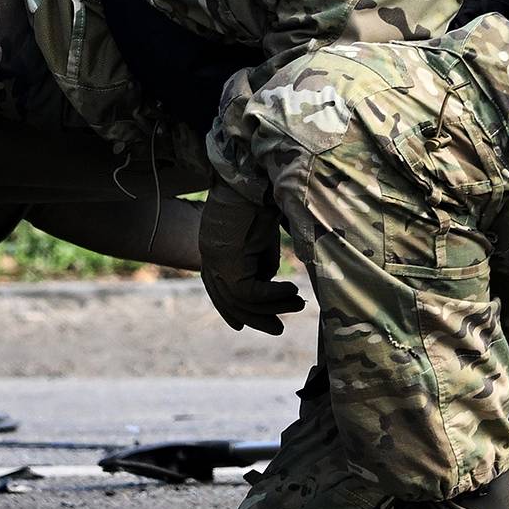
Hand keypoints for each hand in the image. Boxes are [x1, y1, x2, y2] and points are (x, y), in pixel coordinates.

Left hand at [199, 180, 304, 335]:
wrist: (252, 179)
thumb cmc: (258, 202)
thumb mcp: (260, 238)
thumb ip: (260, 262)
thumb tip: (266, 283)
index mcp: (215, 251)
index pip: (218, 291)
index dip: (230, 311)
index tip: (244, 327)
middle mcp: (210, 258)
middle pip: (229, 301)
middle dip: (255, 318)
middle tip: (278, 329)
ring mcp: (215, 260)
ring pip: (242, 300)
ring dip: (272, 306)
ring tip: (297, 304)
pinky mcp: (226, 261)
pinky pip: (250, 292)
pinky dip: (272, 295)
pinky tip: (291, 291)